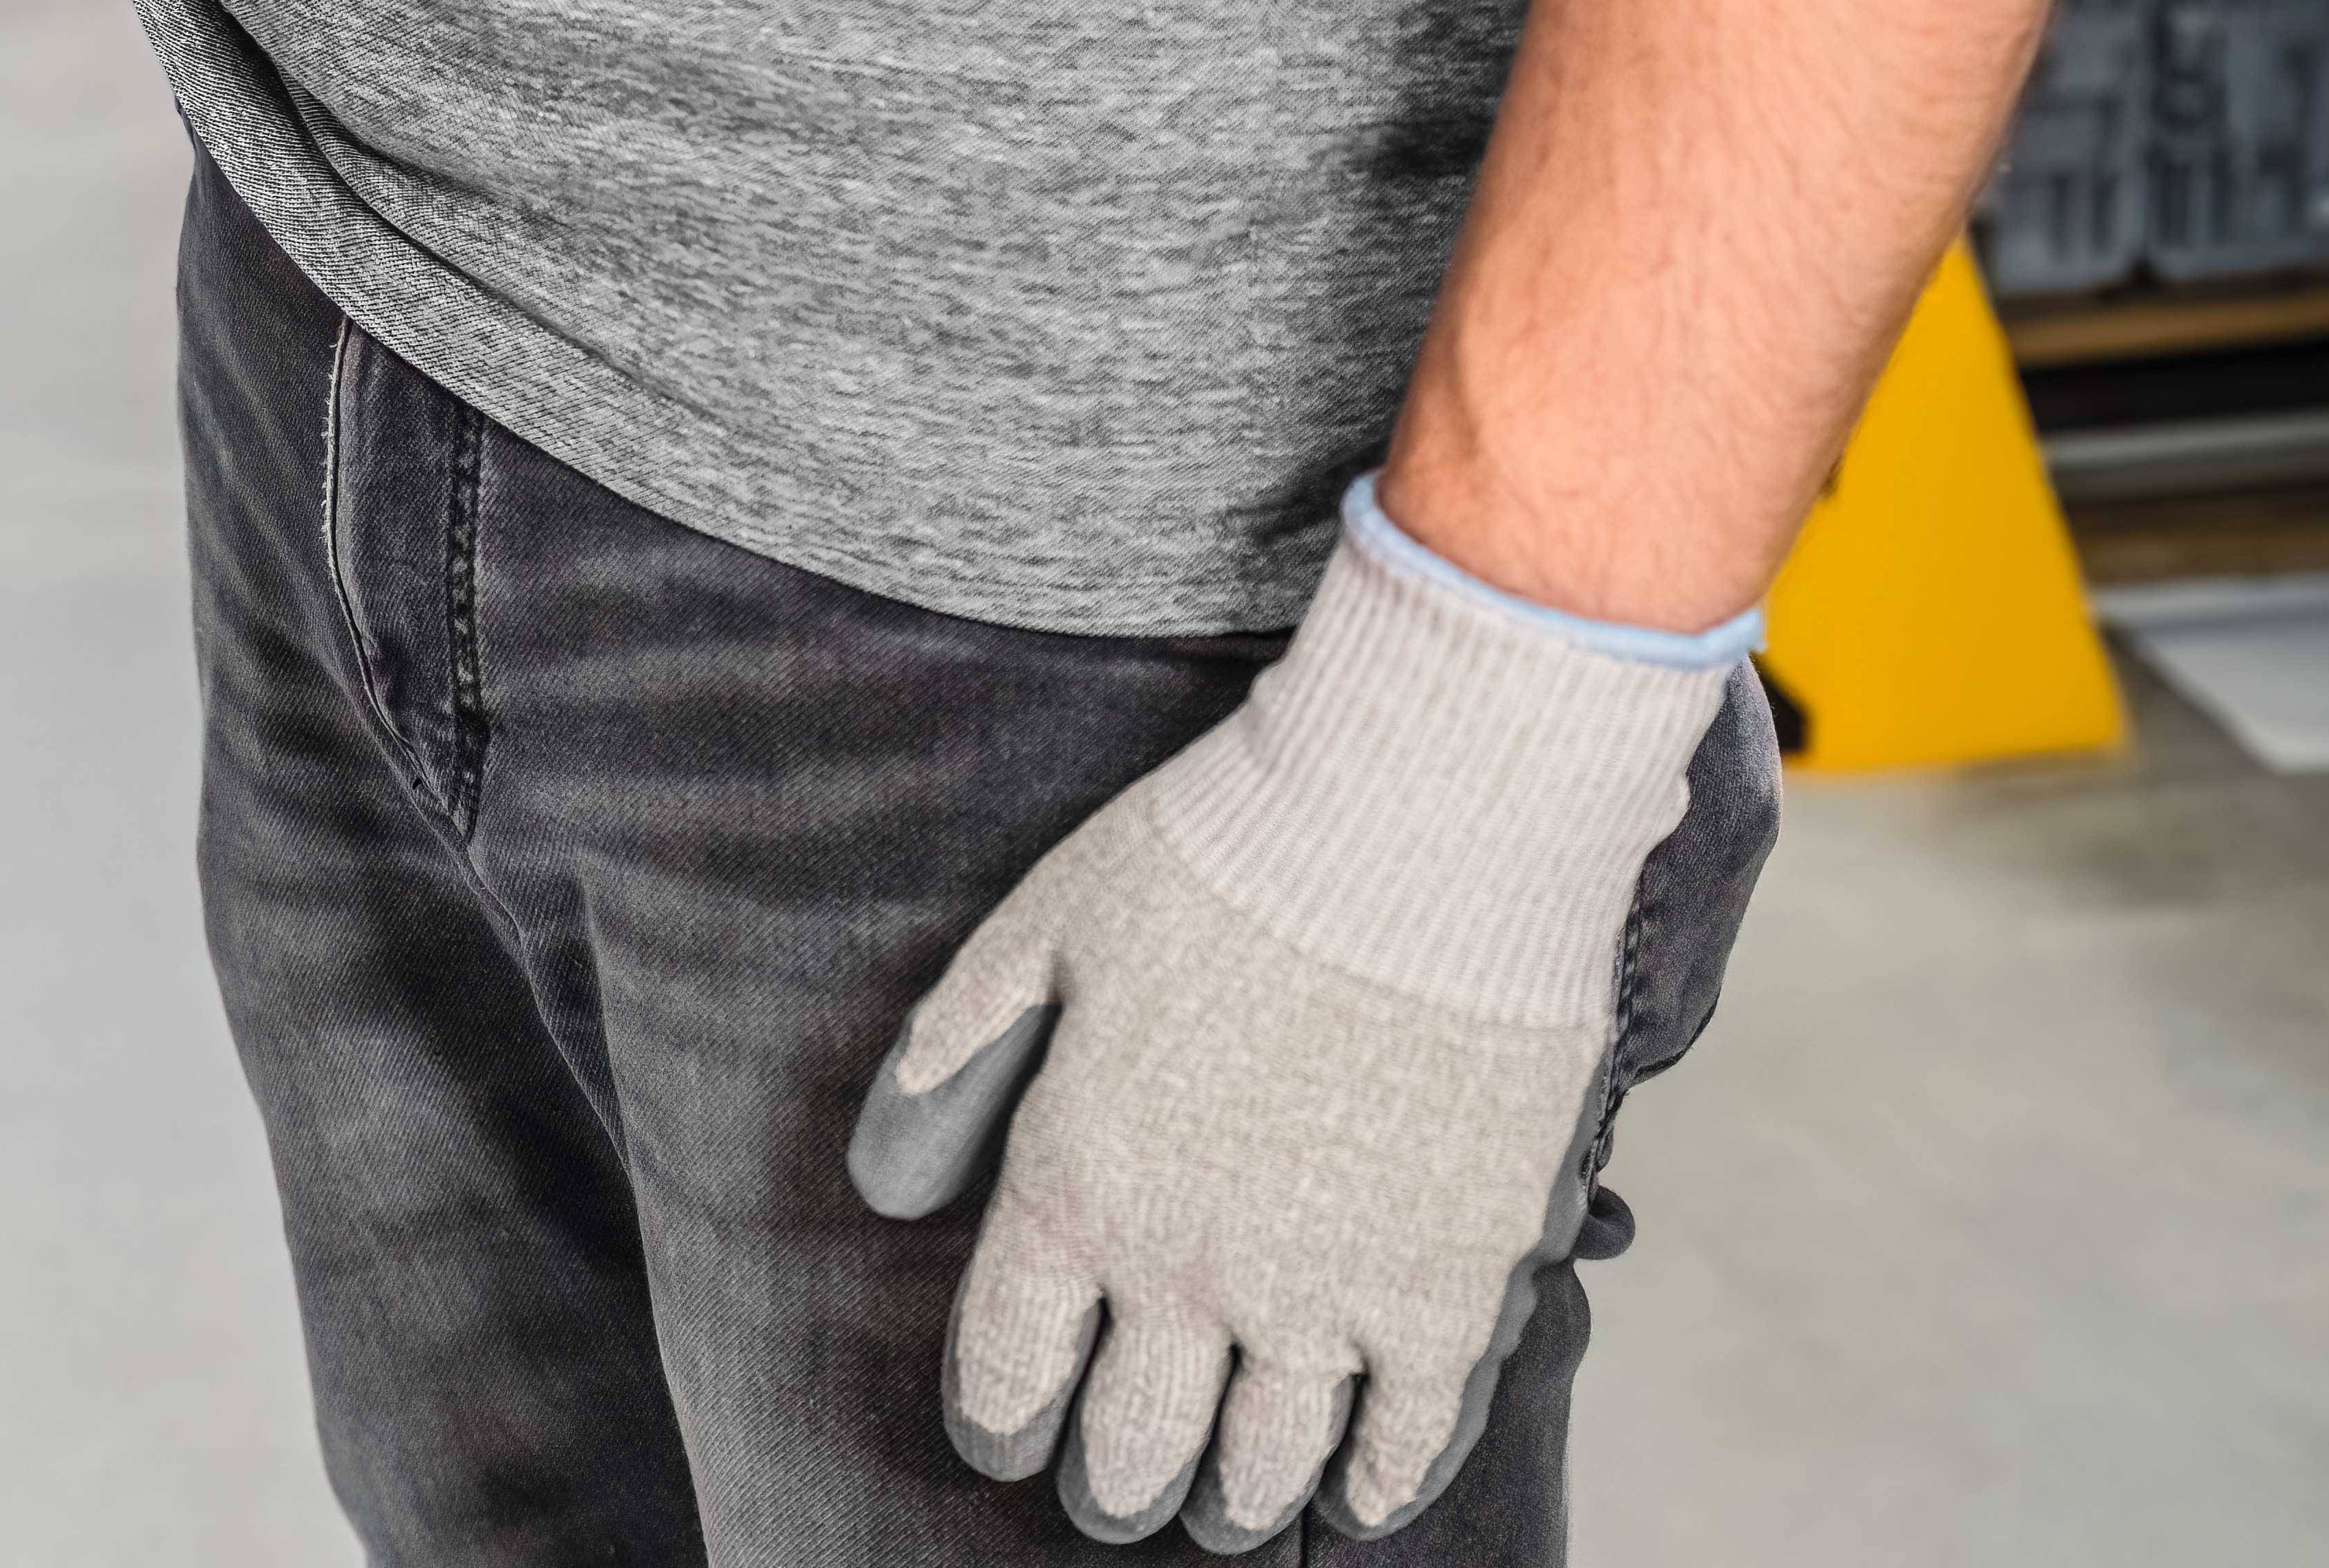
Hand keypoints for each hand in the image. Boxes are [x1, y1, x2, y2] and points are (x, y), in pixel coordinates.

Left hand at [847, 500, 1744, 1546]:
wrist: (1409, 829)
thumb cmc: (1217, 854)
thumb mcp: (1036, 928)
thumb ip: (953, 1056)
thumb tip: (881, 1176)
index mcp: (1075, 1188)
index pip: (1009, 1360)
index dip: (999, 1416)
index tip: (1004, 1443)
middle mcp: (1186, 1270)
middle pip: (1134, 1438)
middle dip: (1113, 1477)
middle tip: (1115, 1494)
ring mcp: (1323, 1295)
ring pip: (1266, 1462)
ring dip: (1235, 1498)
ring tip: (1225, 1509)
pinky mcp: (1447, 1290)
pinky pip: (1408, 1437)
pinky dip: (1378, 1484)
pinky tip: (1359, 1497)